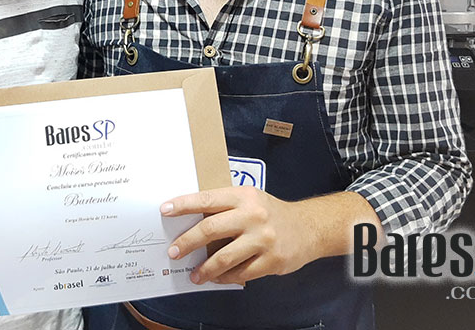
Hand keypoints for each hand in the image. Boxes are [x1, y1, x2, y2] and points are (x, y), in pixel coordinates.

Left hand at [161, 186, 315, 285]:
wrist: (309, 228)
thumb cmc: (271, 213)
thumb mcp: (249, 199)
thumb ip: (225, 207)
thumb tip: (190, 220)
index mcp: (243, 196)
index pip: (206, 199)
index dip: (183, 205)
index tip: (165, 210)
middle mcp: (253, 215)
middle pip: (210, 228)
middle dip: (187, 242)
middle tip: (174, 251)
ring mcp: (263, 239)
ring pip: (224, 257)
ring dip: (205, 268)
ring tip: (194, 274)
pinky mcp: (272, 260)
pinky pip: (241, 273)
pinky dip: (226, 277)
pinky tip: (217, 278)